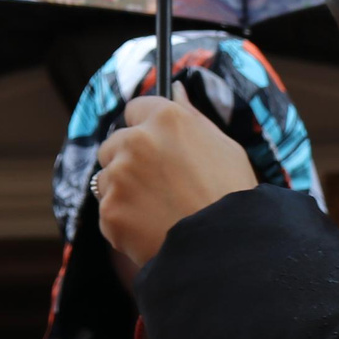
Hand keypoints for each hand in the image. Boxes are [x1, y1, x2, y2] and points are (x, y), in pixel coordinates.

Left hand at [95, 85, 256, 264]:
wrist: (227, 250)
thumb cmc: (233, 197)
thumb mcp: (224, 147)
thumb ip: (191, 115)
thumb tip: (176, 87)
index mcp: (166, 120)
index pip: (135, 109)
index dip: (144, 128)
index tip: (152, 144)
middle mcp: (136, 141)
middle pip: (114, 144)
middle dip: (128, 161)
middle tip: (158, 187)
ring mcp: (119, 176)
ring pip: (106, 179)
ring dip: (122, 192)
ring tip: (159, 212)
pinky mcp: (109, 210)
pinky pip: (108, 212)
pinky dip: (123, 222)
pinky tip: (152, 230)